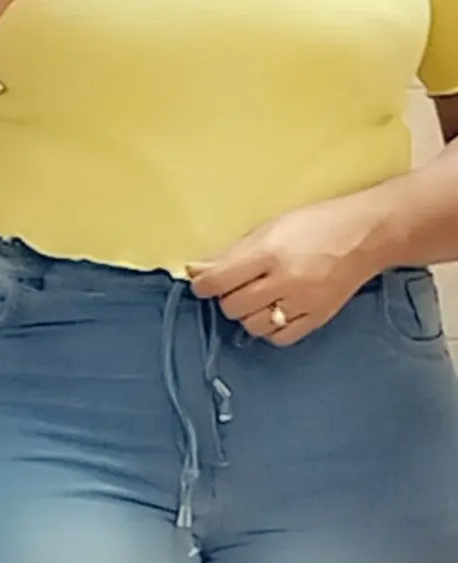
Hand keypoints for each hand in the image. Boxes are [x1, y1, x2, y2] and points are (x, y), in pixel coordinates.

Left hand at [186, 195, 382, 345]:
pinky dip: (270, 328)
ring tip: (258, 296)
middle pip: (233, 306)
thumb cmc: (315, 224)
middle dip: (227, 297)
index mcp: (269, 253)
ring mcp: (302, 304)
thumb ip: (233, 252)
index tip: (203, 283)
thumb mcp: (271, 227)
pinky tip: (274, 311)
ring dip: (247, 314)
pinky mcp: (317, 319)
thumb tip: (197, 271)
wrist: (366, 236)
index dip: (203, 285)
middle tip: (237, 285)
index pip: (219, 281)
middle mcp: (284, 281)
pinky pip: (280, 338)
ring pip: (253, 326)